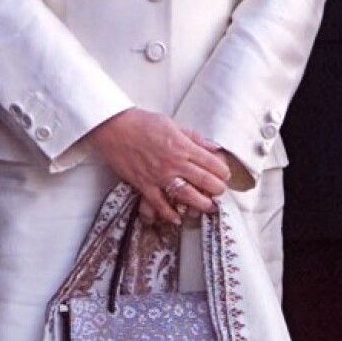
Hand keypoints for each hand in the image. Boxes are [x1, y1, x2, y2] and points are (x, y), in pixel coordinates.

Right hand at [86, 109, 230, 224]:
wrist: (115, 128)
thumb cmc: (143, 123)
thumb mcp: (173, 124)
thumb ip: (194, 137)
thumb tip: (213, 147)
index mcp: (182, 146)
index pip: (211, 163)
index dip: (222, 171)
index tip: (225, 174)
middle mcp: (174, 163)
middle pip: (204, 181)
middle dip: (217, 189)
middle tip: (220, 191)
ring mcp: (159, 176)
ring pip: (186, 196)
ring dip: (201, 204)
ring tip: (208, 207)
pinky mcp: (144, 185)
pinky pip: (159, 204)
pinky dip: (169, 214)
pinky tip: (177, 218)